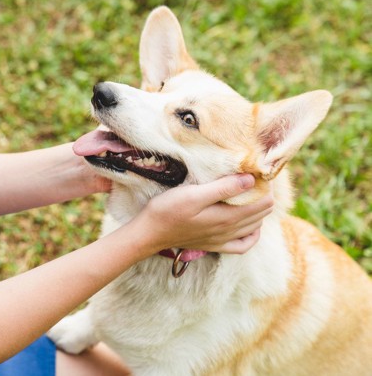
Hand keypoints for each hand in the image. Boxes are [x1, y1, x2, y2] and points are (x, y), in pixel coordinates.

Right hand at [134, 174, 273, 253]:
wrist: (150, 232)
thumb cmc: (168, 209)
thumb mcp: (193, 194)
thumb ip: (223, 188)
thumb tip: (251, 180)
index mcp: (227, 217)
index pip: (262, 202)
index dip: (267, 186)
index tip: (261, 171)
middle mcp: (229, 231)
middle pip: (261, 214)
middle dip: (265, 195)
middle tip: (259, 178)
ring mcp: (222, 240)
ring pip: (255, 227)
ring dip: (260, 210)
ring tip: (256, 194)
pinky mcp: (214, 245)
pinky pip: (242, 245)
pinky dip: (252, 234)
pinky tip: (249, 225)